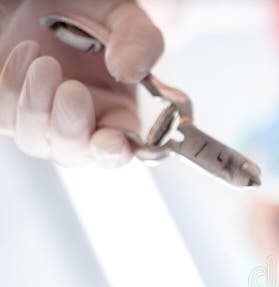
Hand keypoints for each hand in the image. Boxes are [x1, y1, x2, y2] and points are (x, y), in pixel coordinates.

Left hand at [0, 1, 162, 166]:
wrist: (55, 0)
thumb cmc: (95, 13)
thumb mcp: (126, 19)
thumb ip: (138, 43)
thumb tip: (130, 71)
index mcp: (120, 115)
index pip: (118, 150)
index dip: (113, 153)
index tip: (110, 142)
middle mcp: (82, 124)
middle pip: (71, 152)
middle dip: (70, 128)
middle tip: (73, 89)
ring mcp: (43, 116)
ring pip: (32, 138)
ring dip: (36, 106)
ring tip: (45, 62)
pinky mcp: (10, 103)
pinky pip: (2, 113)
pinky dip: (11, 86)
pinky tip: (26, 53)